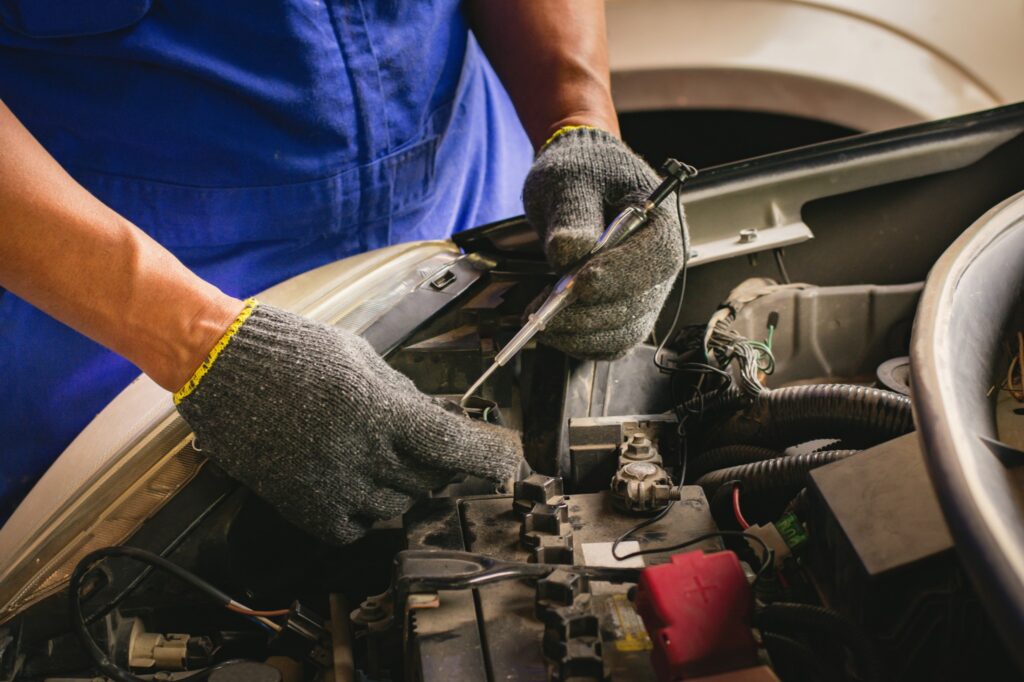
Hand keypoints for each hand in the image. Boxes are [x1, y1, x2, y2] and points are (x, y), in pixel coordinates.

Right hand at [175, 301, 523, 544]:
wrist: (222, 368)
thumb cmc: (292, 353)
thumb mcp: (361, 360)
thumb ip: (403, 394)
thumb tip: (439, 415)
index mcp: (379, 409)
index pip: (452, 444)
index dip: (488, 458)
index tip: (510, 465)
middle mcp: (360, 452)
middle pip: (429, 480)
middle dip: (434, 465)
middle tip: (418, 447)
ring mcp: (331, 484)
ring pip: (397, 507)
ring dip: (400, 487)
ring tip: (374, 456)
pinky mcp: (303, 505)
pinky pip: (355, 526)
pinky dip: (363, 511)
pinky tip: (352, 481)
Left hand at [523, 127, 686, 359]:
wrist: (579, 178)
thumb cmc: (582, 171)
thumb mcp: (570, 180)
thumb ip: (573, 216)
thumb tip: (569, 252)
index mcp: (663, 222)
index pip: (655, 259)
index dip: (618, 276)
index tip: (578, 283)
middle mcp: (662, 263)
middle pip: (639, 304)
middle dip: (587, 312)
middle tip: (542, 308)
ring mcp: (646, 291)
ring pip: (624, 331)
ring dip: (581, 334)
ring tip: (540, 317)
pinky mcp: (625, 310)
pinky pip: (612, 341)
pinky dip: (583, 343)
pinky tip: (555, 330)